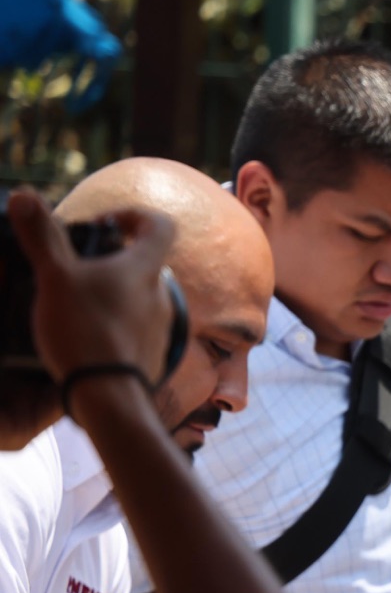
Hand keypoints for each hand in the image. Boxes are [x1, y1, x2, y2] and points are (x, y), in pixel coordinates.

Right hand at [7, 189, 175, 381]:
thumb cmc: (85, 331)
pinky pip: (135, 326)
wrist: (109, 397)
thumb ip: (42, 236)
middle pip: (144, 262)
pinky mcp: (153, 352)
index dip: (135, 215)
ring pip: (138, 296)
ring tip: (74, 302)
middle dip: (111, 258)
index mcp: (145, 269)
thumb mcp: (56, 277)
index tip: (103, 225)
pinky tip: (85, 333)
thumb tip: (24, 195)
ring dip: (110, 292)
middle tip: (75, 267)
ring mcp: (161, 326)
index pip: (161, 225)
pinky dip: (114, 321)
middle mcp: (162, 295)